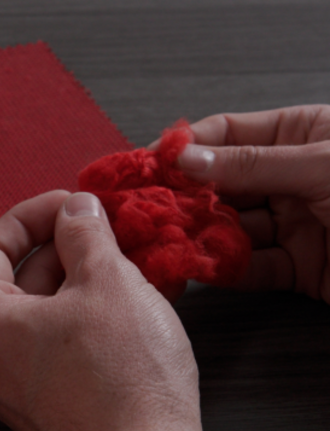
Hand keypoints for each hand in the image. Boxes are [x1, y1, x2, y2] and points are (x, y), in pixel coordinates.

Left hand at [0, 191, 204, 430]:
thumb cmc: (123, 384)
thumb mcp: (106, 281)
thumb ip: (84, 232)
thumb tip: (76, 209)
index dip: (31, 214)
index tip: (67, 203)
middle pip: (16, 277)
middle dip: (63, 245)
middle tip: (103, 227)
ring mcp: (16, 381)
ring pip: (43, 307)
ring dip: (82, 275)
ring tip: (125, 257)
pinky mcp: (48, 396)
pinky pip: (58, 337)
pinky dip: (87, 309)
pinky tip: (128, 294)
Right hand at [167, 105, 329, 301]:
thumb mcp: (323, 166)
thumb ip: (253, 163)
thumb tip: (187, 157)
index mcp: (303, 135)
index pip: (229, 133)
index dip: (187, 146)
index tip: (148, 162)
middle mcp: (293, 176)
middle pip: (223, 183)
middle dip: (185, 195)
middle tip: (147, 205)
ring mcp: (296, 223)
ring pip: (233, 227)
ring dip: (201, 234)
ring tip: (166, 237)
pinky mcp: (301, 267)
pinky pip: (253, 266)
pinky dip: (227, 268)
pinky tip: (201, 265)